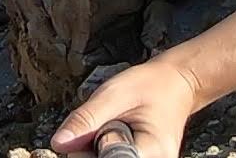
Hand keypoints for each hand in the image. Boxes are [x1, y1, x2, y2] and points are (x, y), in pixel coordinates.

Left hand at [49, 57, 201, 157]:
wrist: (177, 84)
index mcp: (151, 152)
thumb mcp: (114, 93)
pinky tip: (114, 137)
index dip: (90, 149)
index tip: (101, 128)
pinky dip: (103, 151)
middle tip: (109, 123)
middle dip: (91, 150)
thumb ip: (87, 119)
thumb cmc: (150, 85)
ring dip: (97, 150)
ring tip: (114, 128)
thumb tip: (58, 144)